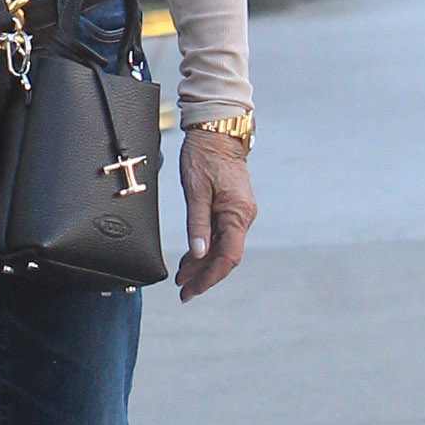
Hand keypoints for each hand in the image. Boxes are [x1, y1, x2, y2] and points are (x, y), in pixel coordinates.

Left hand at [175, 128, 255, 301]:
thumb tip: (199, 253)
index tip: (193, 289)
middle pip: (225, 256)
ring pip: (221, 247)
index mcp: (237, 213)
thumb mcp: (195, 190)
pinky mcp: (230, 208)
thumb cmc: (204, 156)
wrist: (216, 132)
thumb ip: (198, 223)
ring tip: (181, 280)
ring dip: (202, 265)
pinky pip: (219, 235)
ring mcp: (238, 213)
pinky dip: (204, 249)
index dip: (211, 276)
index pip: (228, 256)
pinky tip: (190, 260)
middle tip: (183, 293)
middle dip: (204, 276)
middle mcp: (242, 216)